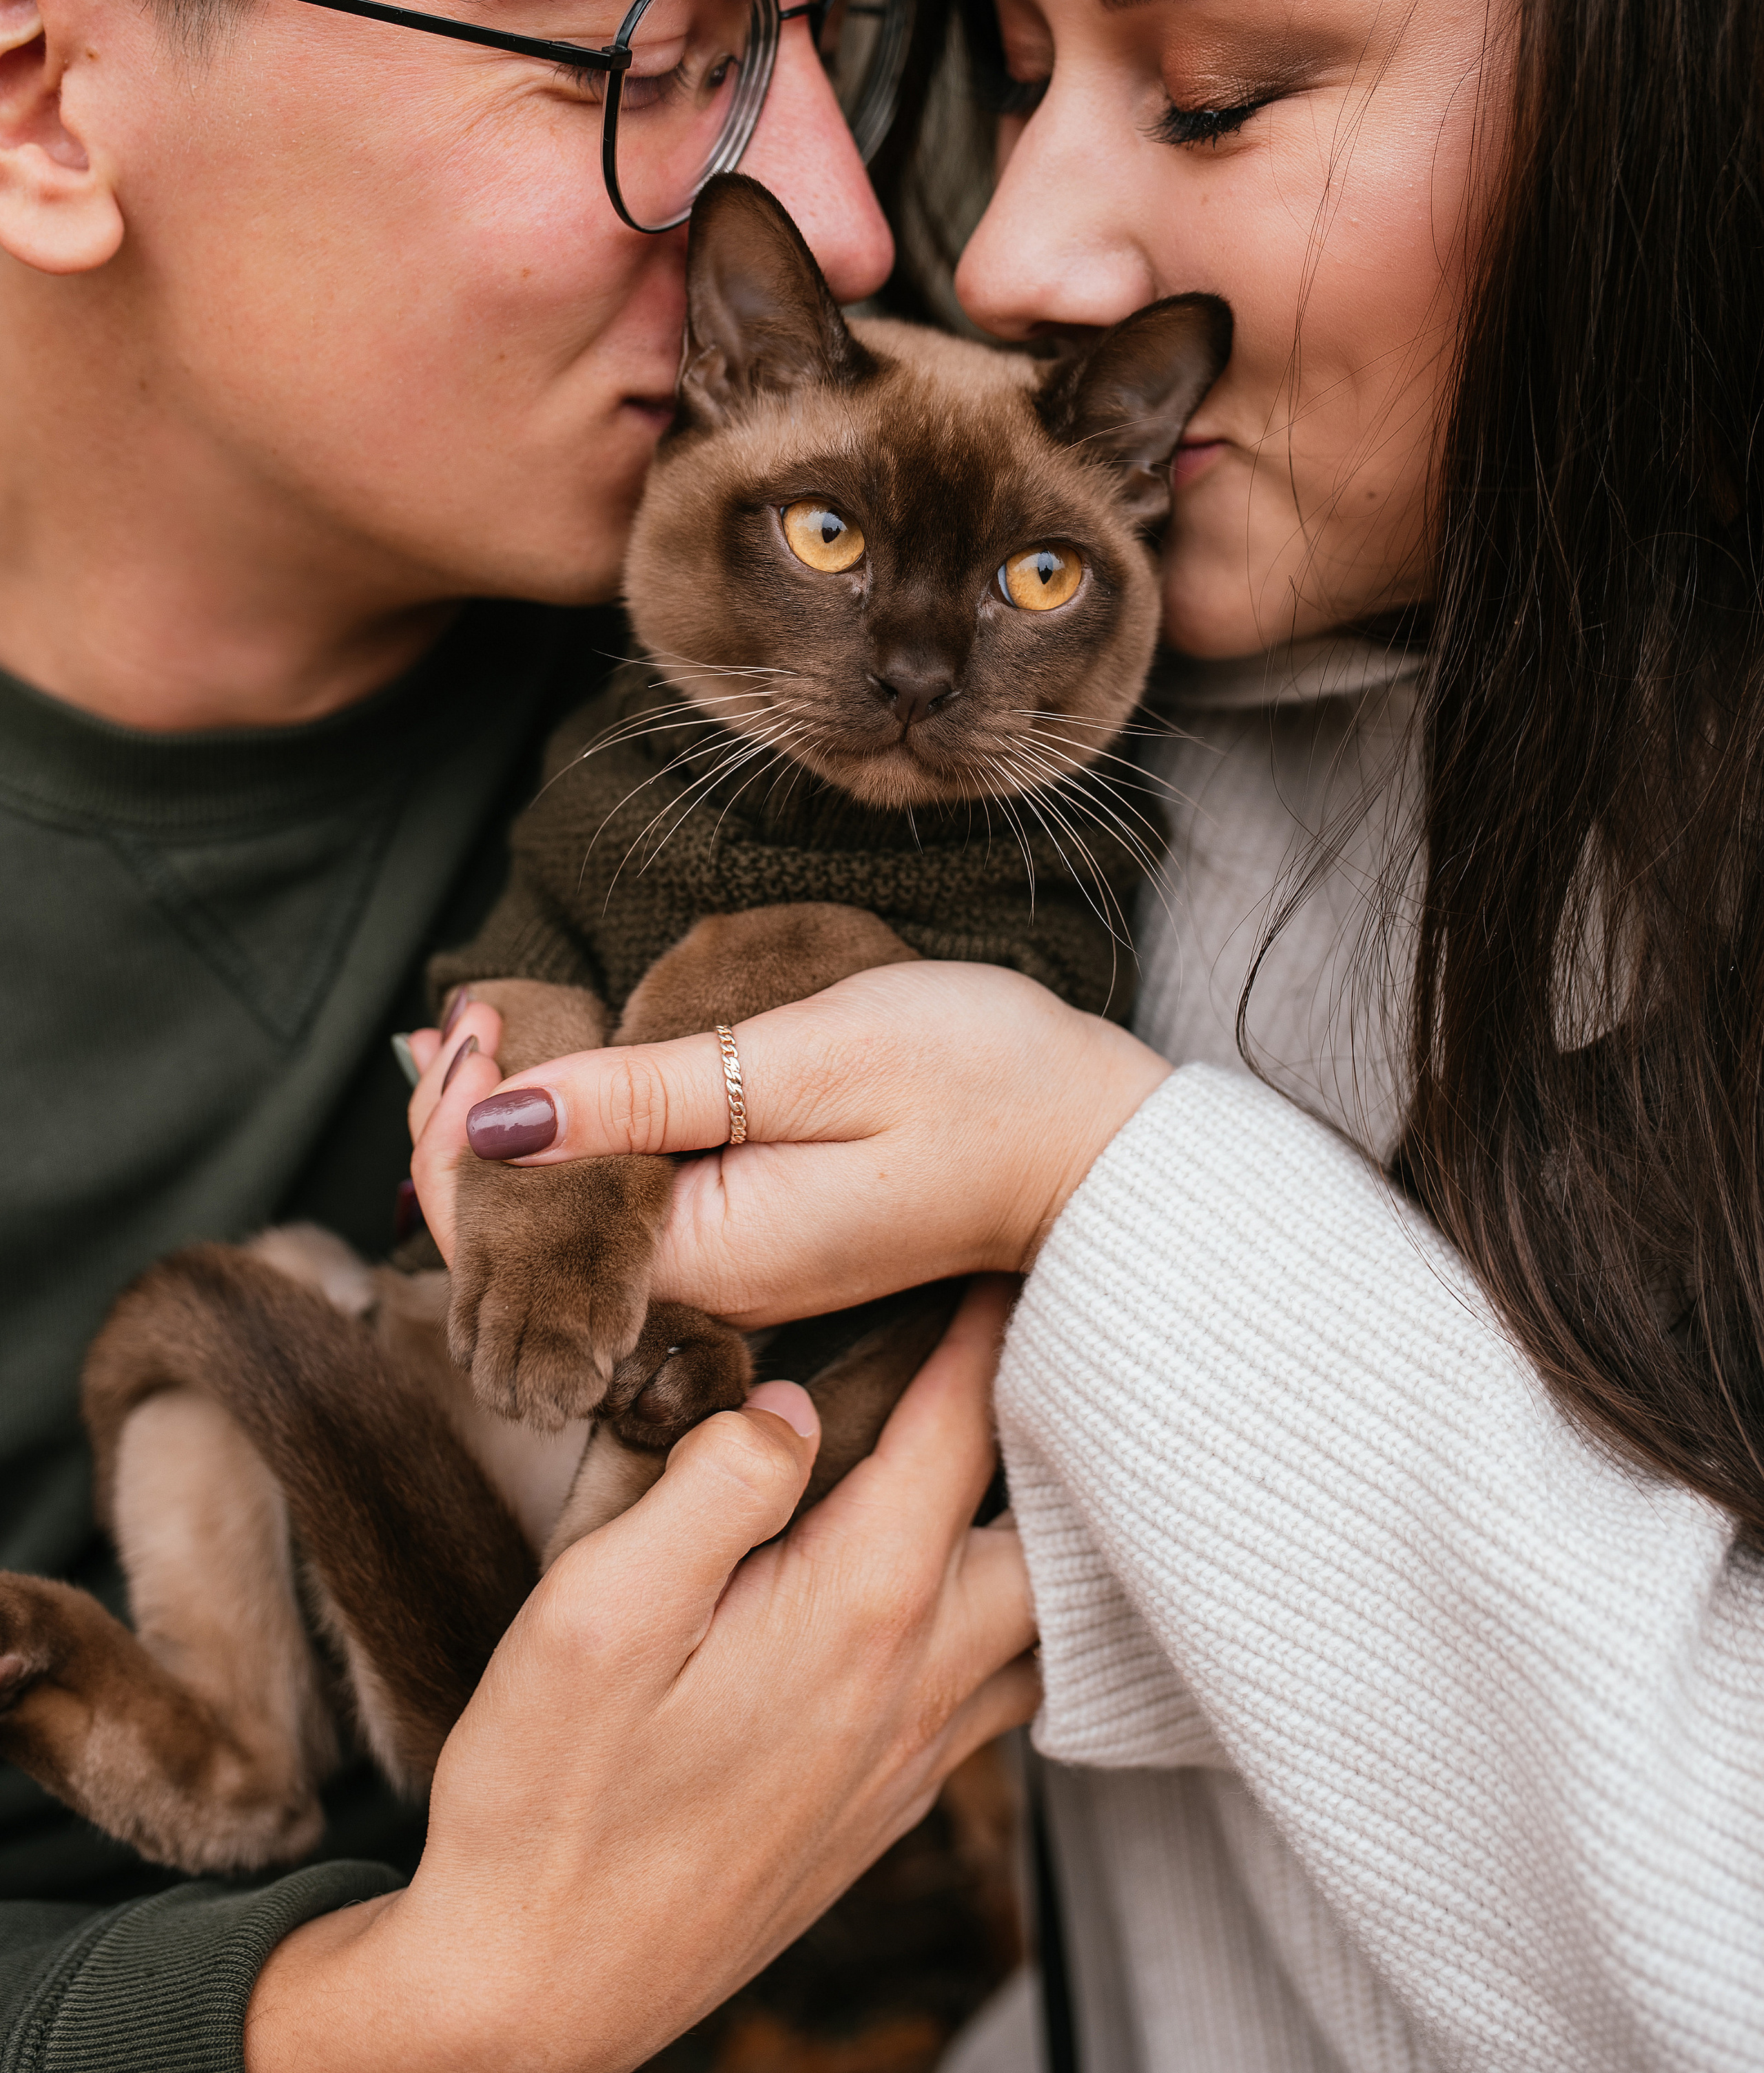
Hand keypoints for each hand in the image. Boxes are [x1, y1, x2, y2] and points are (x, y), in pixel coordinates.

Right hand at [246, 1282, 1034, 2072]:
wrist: (533, 1998)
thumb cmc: (547, 1803)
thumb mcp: (599, 1614)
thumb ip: (711, 1483)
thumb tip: (790, 1402)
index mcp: (860, 1609)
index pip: (962, 1427)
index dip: (987, 1322)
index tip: (1004, 1244)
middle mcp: (917, 1682)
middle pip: (1044, 1526)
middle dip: (1043, 1426)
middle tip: (1015, 1341)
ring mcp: (911, 1756)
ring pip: (1039, 1619)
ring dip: (1037, 1530)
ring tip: (1002, 1452)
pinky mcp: (883, 1806)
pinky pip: (995, 1688)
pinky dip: (1006, 1615)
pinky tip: (947, 1586)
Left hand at [408, 961, 1170, 1324]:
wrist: (1102, 1144)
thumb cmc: (981, 1085)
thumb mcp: (805, 1064)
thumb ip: (648, 1098)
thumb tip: (495, 1116)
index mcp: (710, 1256)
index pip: (520, 1232)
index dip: (455, 1134)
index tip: (466, 1020)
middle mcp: (711, 1285)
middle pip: (536, 1235)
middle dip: (467, 1131)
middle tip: (458, 1015)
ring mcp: (741, 1268)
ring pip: (585, 1218)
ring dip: (525, 1131)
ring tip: (485, 1031)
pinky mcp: (767, 1239)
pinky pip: (642, 1203)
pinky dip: (590, 1141)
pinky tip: (571, 1075)